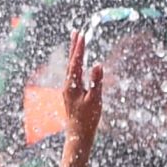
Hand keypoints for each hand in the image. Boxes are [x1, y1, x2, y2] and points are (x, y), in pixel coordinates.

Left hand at [63, 29, 104, 143]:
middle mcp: (68, 85)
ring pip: (71, 67)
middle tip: (75, 32)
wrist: (78, 133)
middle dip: (74, 47)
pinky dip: (76, 64)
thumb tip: (98, 64)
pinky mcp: (71, 93)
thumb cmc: (88, 118)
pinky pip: (73, 74)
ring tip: (76, 42)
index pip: (76, 63)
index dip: (79, 49)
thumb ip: (97, 82)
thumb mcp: (95, 100)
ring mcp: (69, 89)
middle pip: (71, 62)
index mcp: (72, 86)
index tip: (82, 35)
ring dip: (74, 54)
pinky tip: (78, 62)